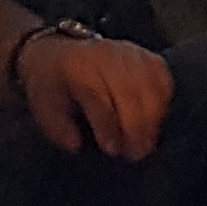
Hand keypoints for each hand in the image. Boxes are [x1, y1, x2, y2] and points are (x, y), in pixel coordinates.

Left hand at [18, 32, 172, 159]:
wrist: (57, 53)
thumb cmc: (52, 86)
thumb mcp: (43, 108)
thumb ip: (58, 129)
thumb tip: (76, 145)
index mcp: (75, 67)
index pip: (97, 96)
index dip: (106, 126)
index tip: (112, 150)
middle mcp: (103, 55)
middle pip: (128, 90)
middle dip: (135, 126)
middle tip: (135, 154)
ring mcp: (126, 51)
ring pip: (149, 83)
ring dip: (152, 117)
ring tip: (146, 143)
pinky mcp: (143, 53)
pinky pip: (161, 74)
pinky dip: (163, 99)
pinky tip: (156, 120)